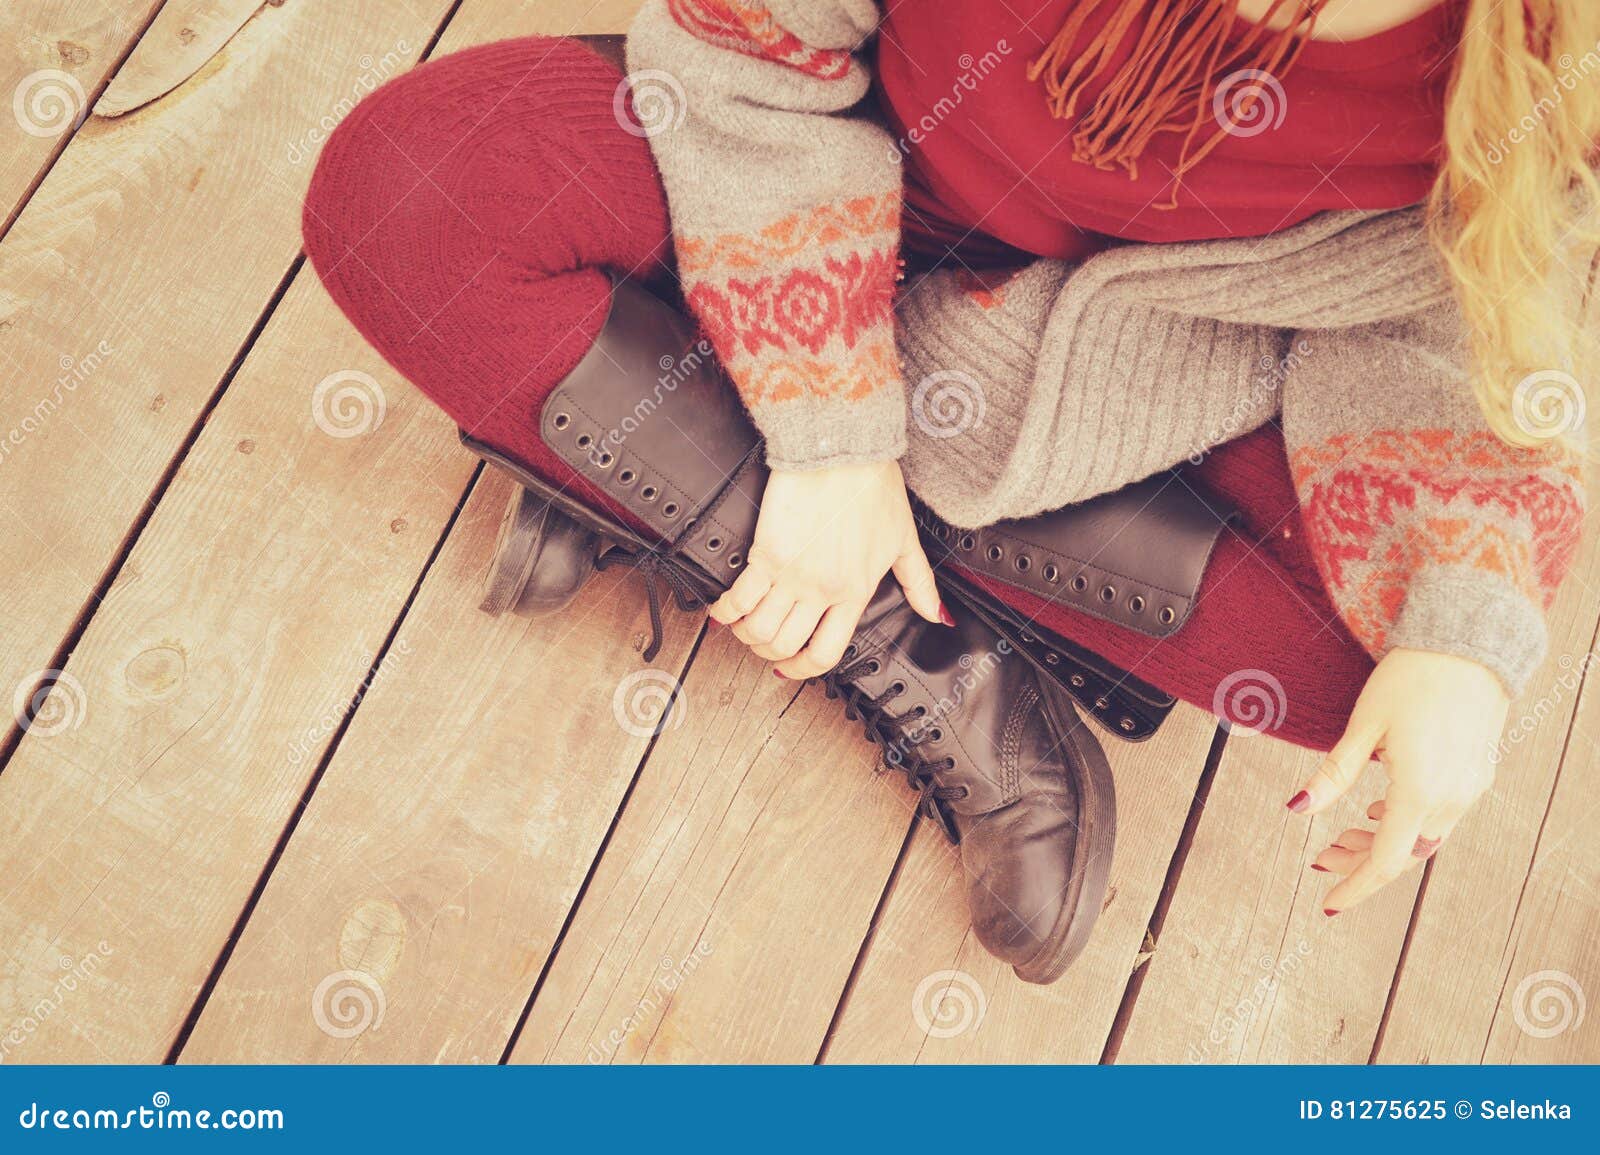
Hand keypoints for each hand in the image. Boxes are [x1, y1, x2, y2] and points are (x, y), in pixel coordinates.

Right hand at [708, 459, 946, 677]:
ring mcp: (793, 575)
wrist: (842, 448)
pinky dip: (726, 611)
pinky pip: (739, 599)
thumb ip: (919, 584)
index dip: (802, 670)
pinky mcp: (766, 554)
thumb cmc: (872, 485)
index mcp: (856, 591)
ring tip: (742, 625)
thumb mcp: (904, 539)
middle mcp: (823, 590)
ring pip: (759, 630)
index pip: (826, 652)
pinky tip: (723, 609)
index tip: (790, 668)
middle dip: (768, 652)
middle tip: (762, 642)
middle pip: (785, 646)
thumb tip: (935, 615)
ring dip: (746, 635)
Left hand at [1289, 648, 1509, 914]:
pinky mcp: (1477, 773)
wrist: (1468, 644)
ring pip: (1423, 837)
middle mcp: (1451, 797)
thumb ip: (1333, 774)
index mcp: (1420, 790)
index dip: (1354, 886)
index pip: (1385, 860)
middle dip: (1359, 863)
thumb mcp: (1362, 727)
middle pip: (1404, 853)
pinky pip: (1440, 815)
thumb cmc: (1410, 680)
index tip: (1327, 904)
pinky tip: (1378, 808)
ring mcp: (1470, 787)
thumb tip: (1296, 810)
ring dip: (1382, 842)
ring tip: (1342, 834)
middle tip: (1321, 859)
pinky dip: (1406, 822)